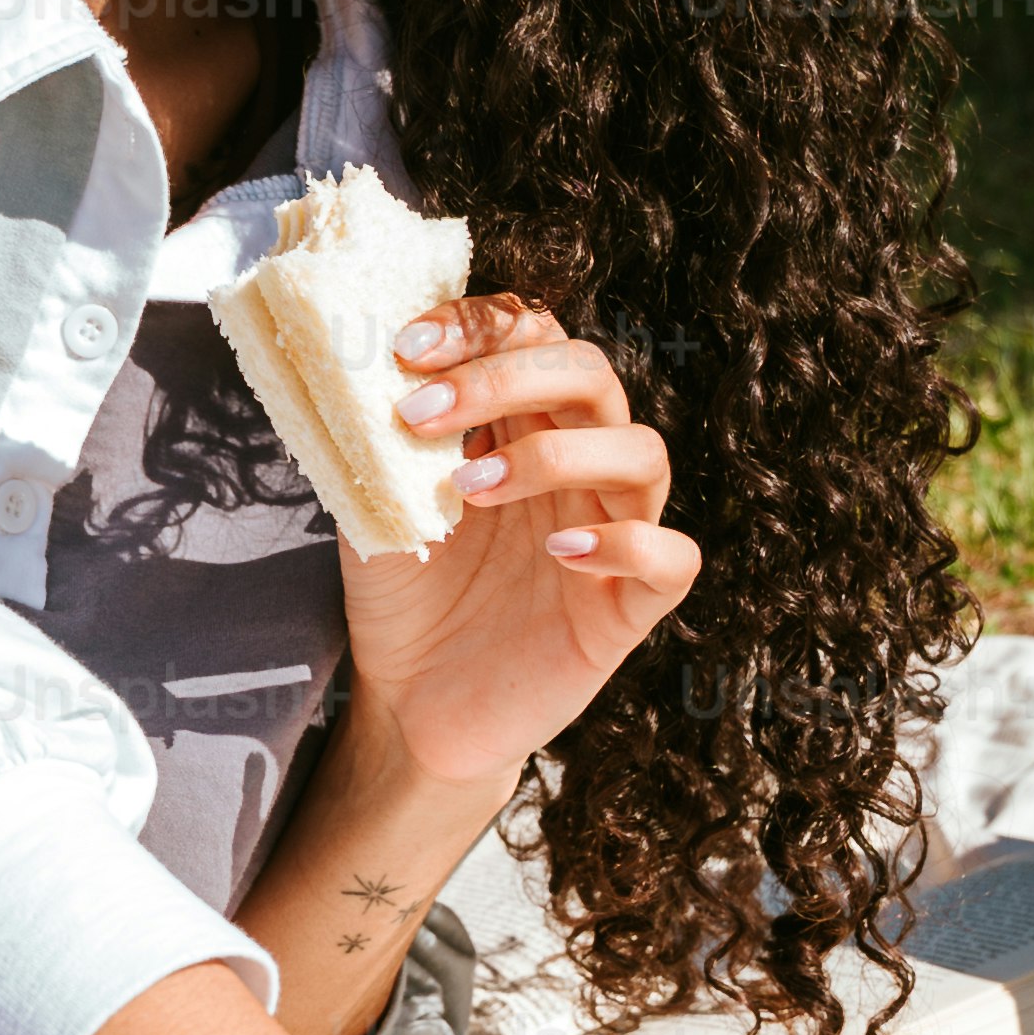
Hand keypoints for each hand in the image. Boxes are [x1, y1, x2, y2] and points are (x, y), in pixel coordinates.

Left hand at [330, 293, 696, 795]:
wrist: (411, 707)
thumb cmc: (404, 596)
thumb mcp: (374, 503)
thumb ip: (378, 435)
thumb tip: (359, 362)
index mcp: (521, 425)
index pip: (533, 334)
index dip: (477, 327)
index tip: (405, 350)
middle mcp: (578, 465)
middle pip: (591, 374)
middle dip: (506, 376)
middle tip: (422, 414)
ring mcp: (613, 530)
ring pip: (643, 453)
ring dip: (556, 453)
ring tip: (471, 486)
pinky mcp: (629, 608)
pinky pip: (673, 558)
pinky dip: (626, 542)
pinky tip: (561, 551)